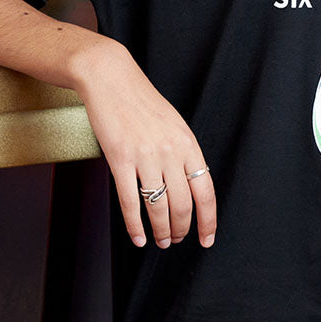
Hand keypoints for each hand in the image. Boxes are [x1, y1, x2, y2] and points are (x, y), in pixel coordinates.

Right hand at [75, 38, 216, 249]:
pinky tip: (138, 238)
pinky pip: (130, 202)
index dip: (208, 218)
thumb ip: (183, 152)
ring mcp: (145, 156)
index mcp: (187, 142)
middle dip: (183, 228)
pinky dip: (135, 226)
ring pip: (158, 207)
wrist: (112, 79)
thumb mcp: (173, 124)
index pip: (206, 189)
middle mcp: (170, 151)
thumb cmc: (142, 102)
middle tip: (179, 240)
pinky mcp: (120, 159)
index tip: (207, 238)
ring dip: (162, 231)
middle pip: (183, 203)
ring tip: (162, 241)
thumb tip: (191, 183)